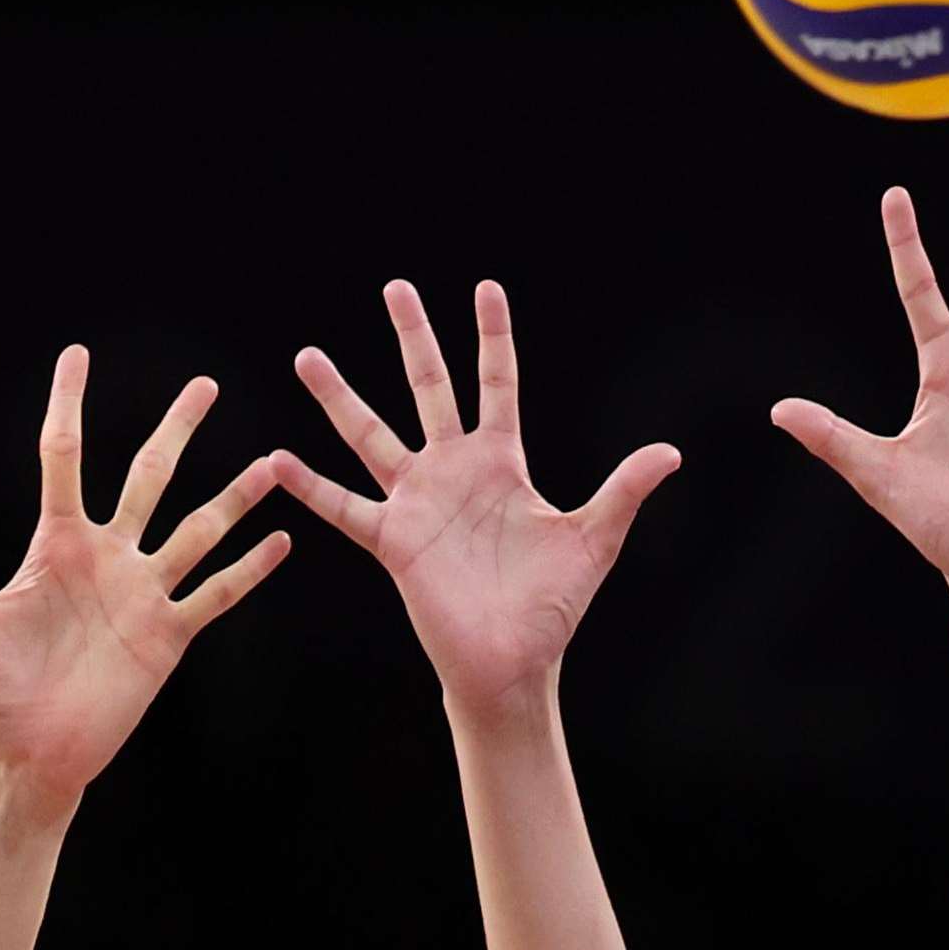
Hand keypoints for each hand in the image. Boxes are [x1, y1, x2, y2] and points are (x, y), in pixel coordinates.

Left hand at [0, 350, 289, 803]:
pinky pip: (215, 595)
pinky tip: (283, 541)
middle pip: (148, 478)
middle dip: (176, 431)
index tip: (77, 354)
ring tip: (271, 463)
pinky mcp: (167, 637)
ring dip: (234, 498)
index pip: (64, 457)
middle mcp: (105, 559)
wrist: (25, 755)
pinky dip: (248, 571)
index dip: (69, 403)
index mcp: (55, 545)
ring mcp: (141, 594)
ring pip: (197, 530)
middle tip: (204, 385)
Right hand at [271, 281, 680, 718]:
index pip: (497, 385)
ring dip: (340, 398)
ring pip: (372, 436)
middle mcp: (454, 473)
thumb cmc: (552, 607)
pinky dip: (312, 487)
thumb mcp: (594, 540)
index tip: (484, 288)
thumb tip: (671, 452)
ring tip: (308, 356)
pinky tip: (277, 460)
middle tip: (395, 286)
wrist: (514, 663)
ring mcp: (419, 503)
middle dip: (413, 338)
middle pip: (430, 389)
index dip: (492, 338)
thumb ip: (624, 491)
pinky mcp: (394, 541)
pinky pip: (346, 508)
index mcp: (502, 464)